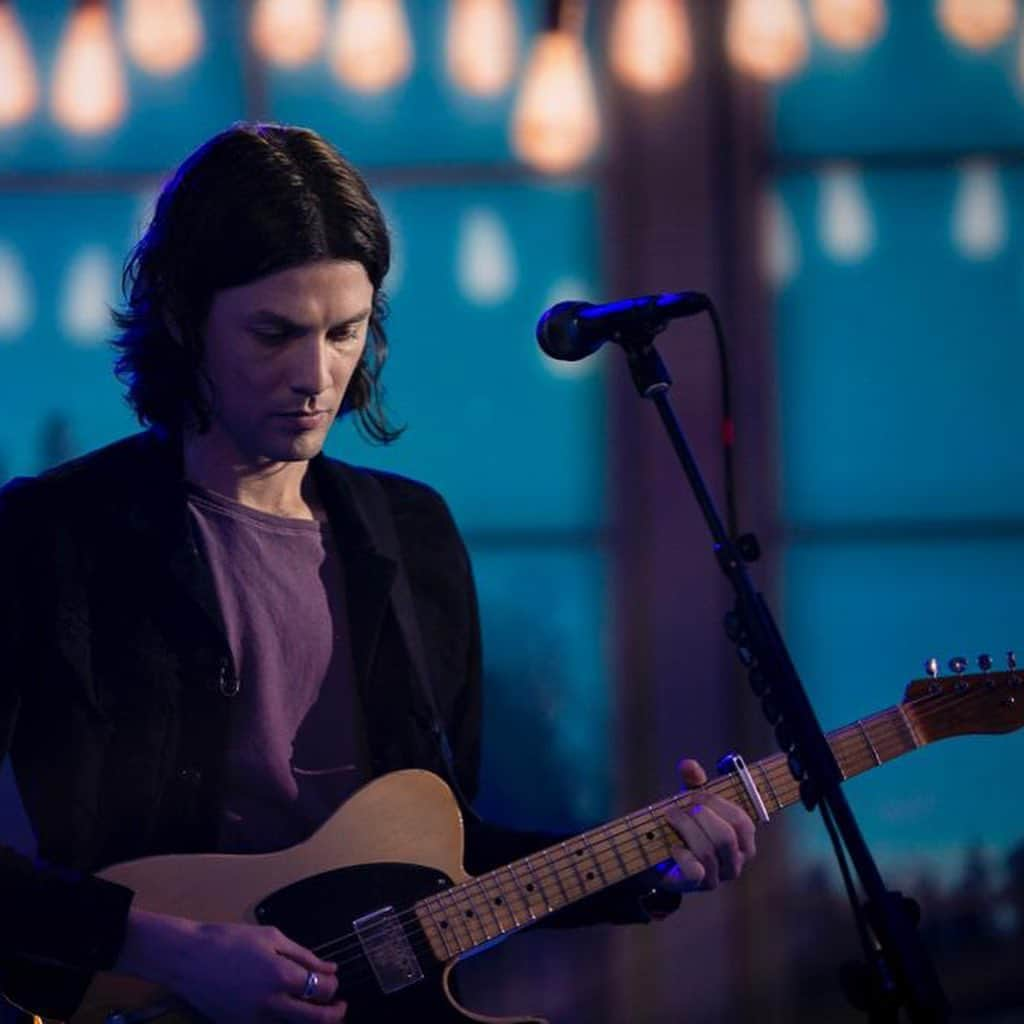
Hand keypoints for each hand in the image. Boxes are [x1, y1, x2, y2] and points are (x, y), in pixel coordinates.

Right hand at [118, 909, 347, 1022]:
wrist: (189, 958)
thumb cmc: (231, 940)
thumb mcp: (272, 937)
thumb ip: (304, 955)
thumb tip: (330, 968)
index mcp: (281, 976)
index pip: (322, 990)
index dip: (333, 986)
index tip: (334, 980)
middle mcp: (271, 1004)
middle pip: (314, 1020)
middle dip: (334, 1015)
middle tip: (340, 1007)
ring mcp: (254, 1020)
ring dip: (309, 1022)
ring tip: (315, 1011)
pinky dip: (284, 1023)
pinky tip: (287, 1013)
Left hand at [659, 758, 755, 892]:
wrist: (658, 852)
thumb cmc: (685, 823)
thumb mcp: (690, 798)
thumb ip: (693, 780)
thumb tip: (689, 765)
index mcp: (743, 839)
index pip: (741, 821)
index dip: (716, 803)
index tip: (695, 794)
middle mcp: (736, 861)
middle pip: (725, 836)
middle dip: (700, 816)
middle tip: (678, 806)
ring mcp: (718, 875)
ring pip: (708, 851)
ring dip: (684, 828)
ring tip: (669, 817)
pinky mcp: (698, 885)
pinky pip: (695, 871)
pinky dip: (681, 854)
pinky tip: (673, 846)